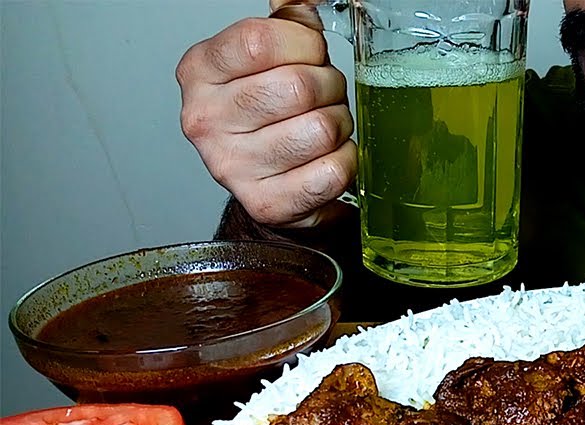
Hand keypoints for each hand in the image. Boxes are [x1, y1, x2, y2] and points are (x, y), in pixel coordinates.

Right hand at [177, 3, 355, 228]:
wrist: (266, 185)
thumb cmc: (269, 115)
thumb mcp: (267, 59)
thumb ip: (286, 22)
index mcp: (200, 72)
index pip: (260, 40)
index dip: (304, 44)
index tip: (310, 54)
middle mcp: (206, 120)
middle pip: (297, 86)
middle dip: (329, 87)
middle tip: (324, 96)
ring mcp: (233, 166)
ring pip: (319, 129)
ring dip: (338, 125)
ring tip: (323, 127)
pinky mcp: (267, 202)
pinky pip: (332, 171)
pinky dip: (344, 162)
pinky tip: (327, 158)